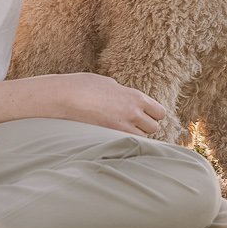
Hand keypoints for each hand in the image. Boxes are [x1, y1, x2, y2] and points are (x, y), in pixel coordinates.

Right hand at [44, 72, 167, 137]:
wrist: (66, 96)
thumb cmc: (84, 85)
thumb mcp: (109, 84)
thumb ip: (122, 93)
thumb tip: (125, 98)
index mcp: (135, 97)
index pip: (160, 112)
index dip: (153, 115)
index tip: (145, 115)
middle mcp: (133, 113)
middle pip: (154, 128)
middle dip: (145, 127)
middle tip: (132, 124)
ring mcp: (122, 127)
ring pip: (142, 139)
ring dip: (135, 136)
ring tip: (122, 131)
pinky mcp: (110, 137)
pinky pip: (126, 144)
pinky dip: (123, 142)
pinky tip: (114, 138)